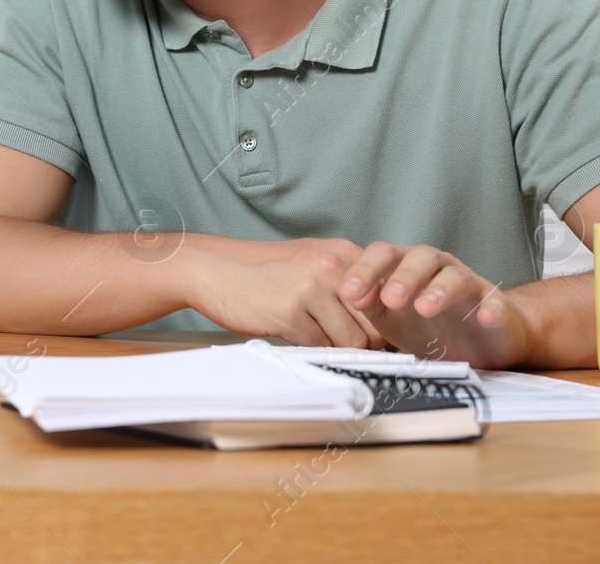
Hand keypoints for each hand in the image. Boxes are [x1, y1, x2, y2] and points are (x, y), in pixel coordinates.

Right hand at [187, 236, 383, 348]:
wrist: (213, 269)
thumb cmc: (262, 270)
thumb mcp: (311, 262)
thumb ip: (345, 280)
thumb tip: (380, 317)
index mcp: (342, 252)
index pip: (386, 297)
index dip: (381, 322)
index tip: (375, 335)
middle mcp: (331, 266)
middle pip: (374, 322)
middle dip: (364, 341)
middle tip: (346, 344)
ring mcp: (311, 288)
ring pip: (351, 340)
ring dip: (336, 347)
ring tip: (314, 334)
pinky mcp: (291, 312)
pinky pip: (320, 346)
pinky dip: (311, 347)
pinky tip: (293, 332)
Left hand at [339, 242, 528, 367]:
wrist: (480, 339)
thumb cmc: (428, 325)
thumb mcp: (390, 318)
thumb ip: (369, 304)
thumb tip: (350, 295)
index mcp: (407, 266)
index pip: (383, 254)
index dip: (365, 269)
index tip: (349, 292)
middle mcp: (437, 268)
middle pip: (420, 257)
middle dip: (403, 276)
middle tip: (390, 299)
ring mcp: (468, 284)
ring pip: (456, 276)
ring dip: (439, 290)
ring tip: (425, 308)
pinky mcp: (495, 305)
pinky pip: (495, 303)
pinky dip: (490, 309)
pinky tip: (483, 318)